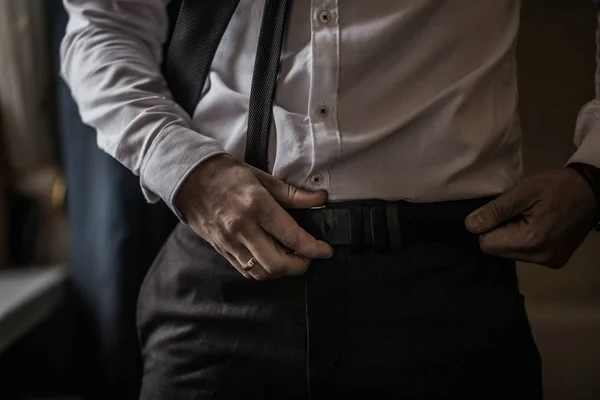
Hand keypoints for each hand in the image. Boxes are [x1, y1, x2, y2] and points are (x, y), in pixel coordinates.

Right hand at [174, 154, 333, 279]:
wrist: (189, 178)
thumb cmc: (226, 174)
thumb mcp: (262, 177)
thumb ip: (292, 194)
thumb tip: (319, 200)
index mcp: (256, 205)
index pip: (292, 236)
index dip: (313, 248)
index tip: (326, 250)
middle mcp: (242, 228)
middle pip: (277, 264)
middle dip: (300, 266)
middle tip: (309, 258)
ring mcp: (230, 242)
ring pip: (262, 272)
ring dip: (282, 271)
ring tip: (292, 259)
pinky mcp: (221, 249)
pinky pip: (246, 271)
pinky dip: (264, 271)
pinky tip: (271, 260)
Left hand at [465, 168, 596, 267]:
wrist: (593, 191)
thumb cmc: (557, 186)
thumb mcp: (523, 191)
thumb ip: (495, 210)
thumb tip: (470, 226)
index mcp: (531, 241)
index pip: (487, 245)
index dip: (486, 227)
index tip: (497, 212)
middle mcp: (540, 258)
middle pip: (498, 251)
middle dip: (499, 232)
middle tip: (515, 212)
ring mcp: (549, 262)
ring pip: (511, 253)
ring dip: (511, 236)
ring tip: (527, 217)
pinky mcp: (556, 261)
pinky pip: (526, 254)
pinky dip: (524, 241)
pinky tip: (536, 225)